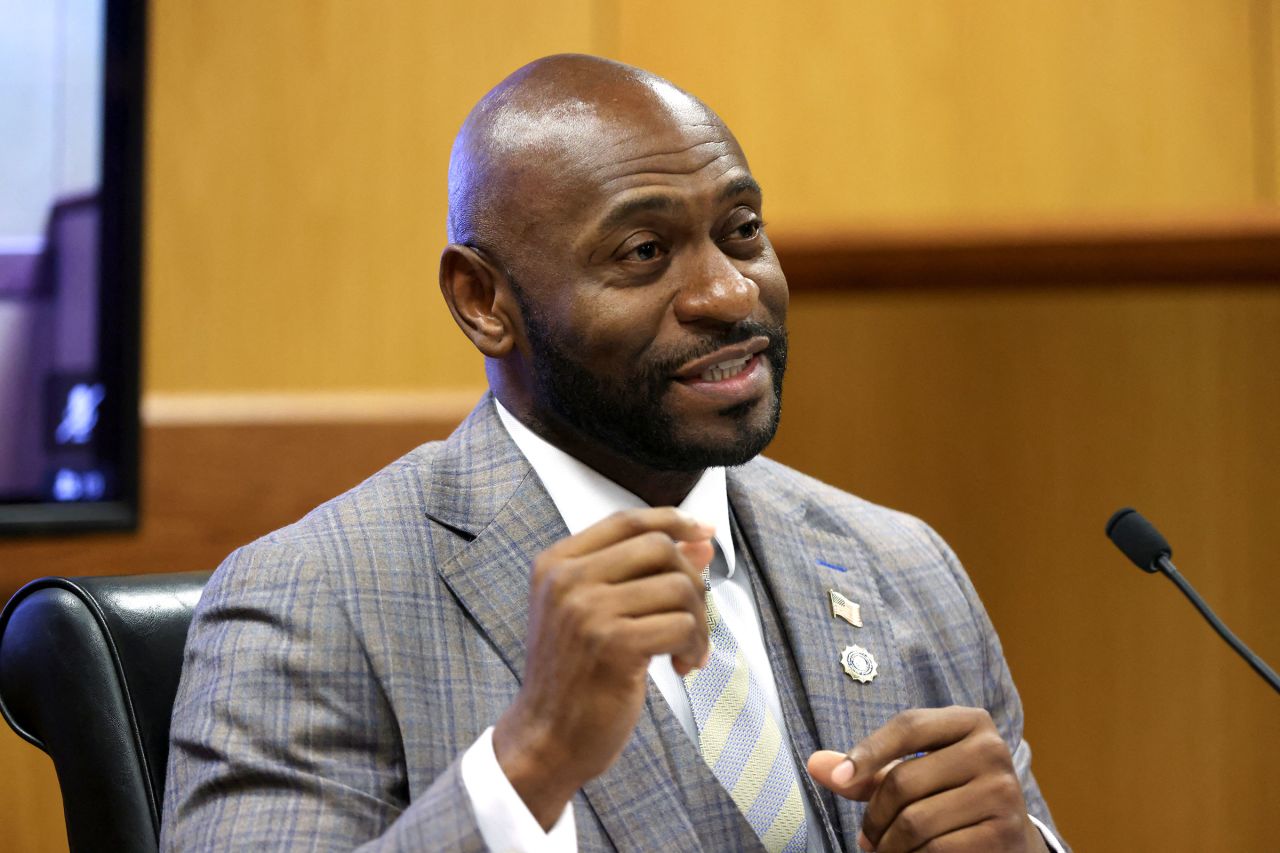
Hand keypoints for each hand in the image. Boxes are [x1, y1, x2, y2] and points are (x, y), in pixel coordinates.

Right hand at [493, 507, 714, 828]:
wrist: (546, 738)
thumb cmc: (575, 677)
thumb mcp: (598, 613)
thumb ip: (642, 573)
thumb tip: (700, 543)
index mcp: (556, 564)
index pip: (626, 520)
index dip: (672, 521)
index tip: (703, 533)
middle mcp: (566, 580)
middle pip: (658, 547)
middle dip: (692, 581)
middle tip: (693, 618)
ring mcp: (587, 610)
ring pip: (678, 587)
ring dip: (698, 622)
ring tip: (688, 650)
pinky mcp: (613, 644)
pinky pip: (681, 625)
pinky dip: (694, 647)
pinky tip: (681, 667)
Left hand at [807, 706, 1046, 851]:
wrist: (1008, 838)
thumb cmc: (949, 795)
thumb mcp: (913, 772)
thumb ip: (867, 768)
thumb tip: (815, 764)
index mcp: (970, 722)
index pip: (909, 726)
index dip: (868, 752)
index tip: (839, 779)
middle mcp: (992, 750)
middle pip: (904, 779)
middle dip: (874, 816)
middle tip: (866, 837)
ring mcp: (1002, 792)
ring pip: (916, 821)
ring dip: (889, 845)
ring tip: (883, 850)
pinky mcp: (1004, 834)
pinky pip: (937, 849)